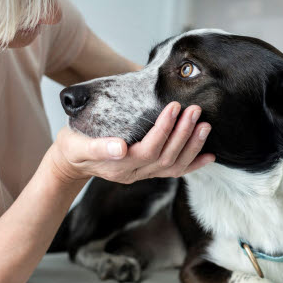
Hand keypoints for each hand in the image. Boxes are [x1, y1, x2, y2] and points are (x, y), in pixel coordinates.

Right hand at [49, 102, 214, 183]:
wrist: (72, 162)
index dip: (163, 130)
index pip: (148, 149)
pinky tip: (209, 156)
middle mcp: (135, 173)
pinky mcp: (149, 171)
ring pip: (174, 166)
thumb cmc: (74, 147)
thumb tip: (120, 148)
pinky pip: (175, 172)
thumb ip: (97, 147)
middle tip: (195, 111)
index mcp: (119, 166)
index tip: (174, 107)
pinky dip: (193, 164)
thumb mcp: (77, 145)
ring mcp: (144, 174)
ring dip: (192, 147)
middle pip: (166, 157)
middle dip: (183, 134)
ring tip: (205, 126)